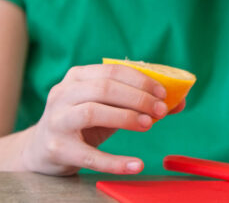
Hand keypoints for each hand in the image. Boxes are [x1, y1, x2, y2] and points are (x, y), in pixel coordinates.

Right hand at [22, 64, 183, 174]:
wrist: (41, 149)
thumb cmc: (84, 122)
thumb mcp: (108, 106)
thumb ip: (139, 101)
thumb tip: (180, 102)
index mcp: (78, 76)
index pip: (113, 71)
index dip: (141, 80)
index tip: (163, 93)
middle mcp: (63, 93)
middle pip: (105, 88)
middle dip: (138, 97)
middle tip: (160, 110)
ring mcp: (57, 120)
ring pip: (94, 111)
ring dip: (126, 117)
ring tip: (148, 125)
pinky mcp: (56, 149)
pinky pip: (89, 156)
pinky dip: (115, 161)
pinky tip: (137, 164)